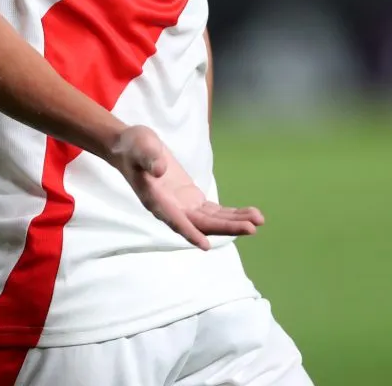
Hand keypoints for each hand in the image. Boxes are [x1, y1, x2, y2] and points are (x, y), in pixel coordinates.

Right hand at [109, 124, 263, 250]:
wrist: (132, 147)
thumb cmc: (133, 146)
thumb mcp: (139, 146)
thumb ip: (149, 157)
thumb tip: (160, 169)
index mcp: (156, 200)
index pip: (175, 219)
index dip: (189, 232)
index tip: (205, 245)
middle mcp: (172, 209)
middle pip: (202, 223)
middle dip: (227, 226)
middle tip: (252, 227)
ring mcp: (183, 205)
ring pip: (211, 220)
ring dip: (234, 221)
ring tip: (259, 219)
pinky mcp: (191, 199)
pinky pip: (213, 211)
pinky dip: (230, 213)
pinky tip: (248, 214)